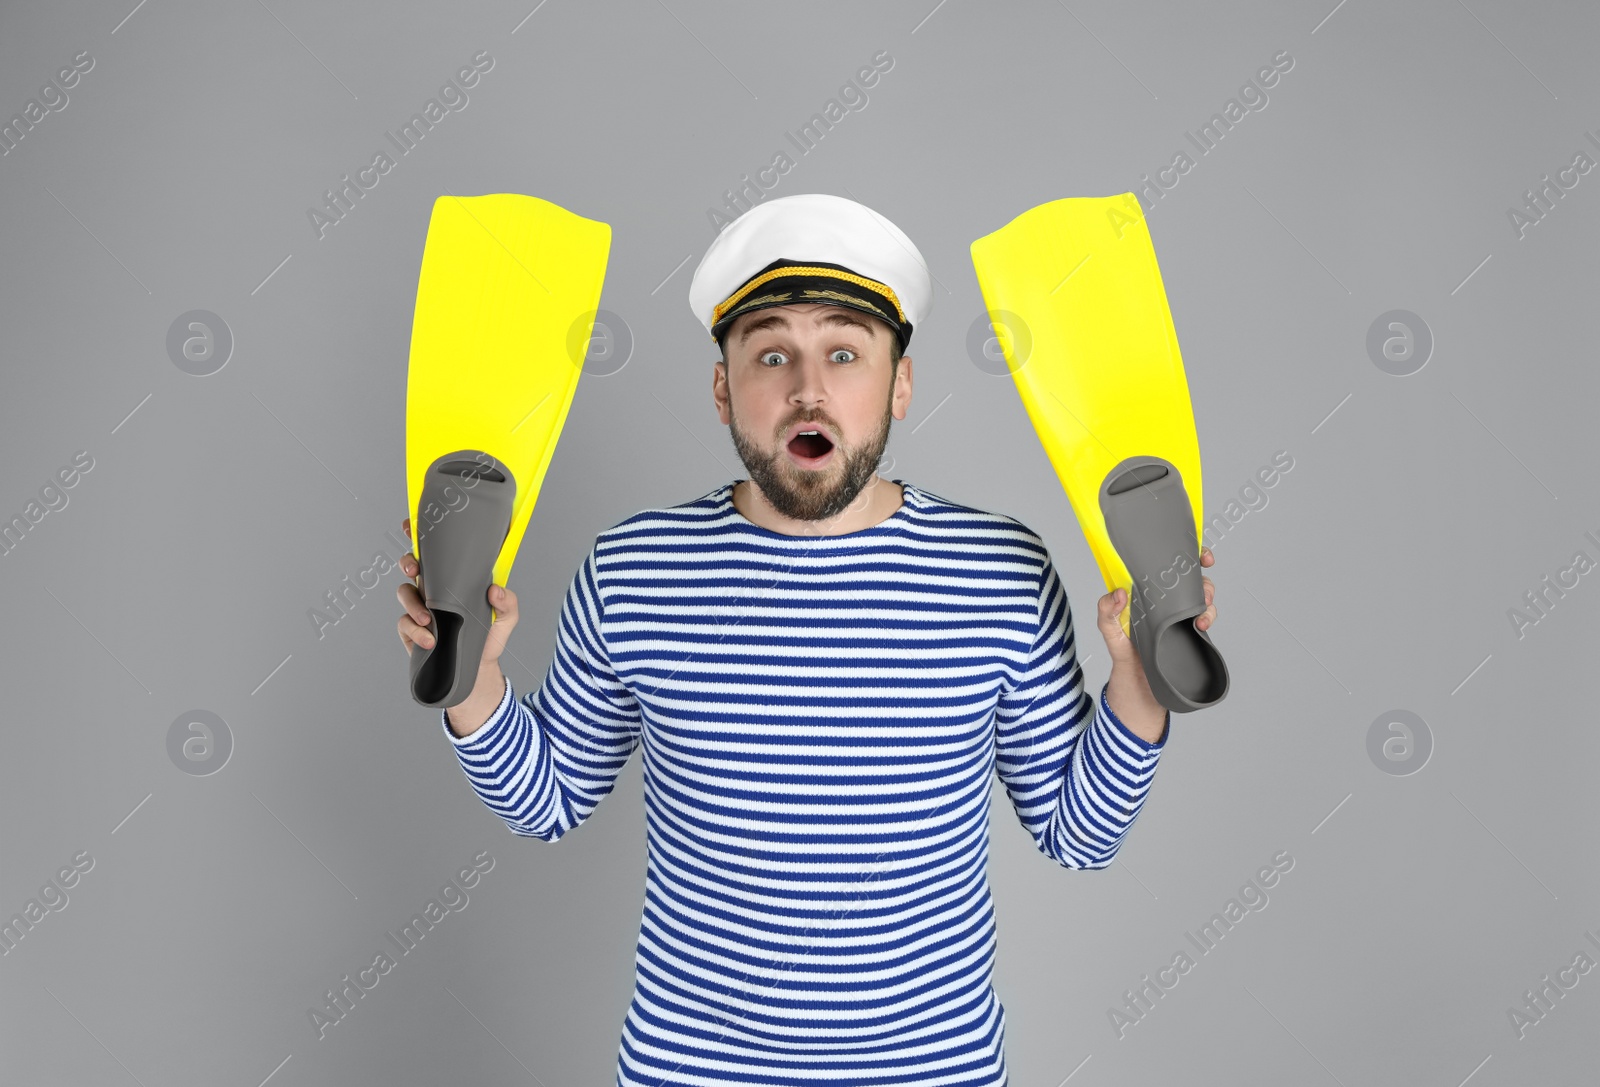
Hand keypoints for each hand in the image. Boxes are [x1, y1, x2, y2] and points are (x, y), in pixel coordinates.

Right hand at [395, 517, 519, 663]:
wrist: (476, 671)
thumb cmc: (489, 638)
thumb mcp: (506, 619)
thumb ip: (508, 603)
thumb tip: (496, 590)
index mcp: (454, 579)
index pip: (437, 553)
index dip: (421, 535)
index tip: (413, 525)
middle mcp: (434, 589)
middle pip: (411, 565)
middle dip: (408, 562)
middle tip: (415, 569)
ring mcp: (420, 608)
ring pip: (404, 592)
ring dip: (412, 603)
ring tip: (429, 619)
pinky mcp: (411, 629)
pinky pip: (404, 622)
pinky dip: (416, 630)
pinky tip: (430, 640)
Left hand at [1096, 546, 1217, 740]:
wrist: (1138, 681)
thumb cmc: (1122, 650)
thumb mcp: (1108, 629)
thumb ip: (1106, 611)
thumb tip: (1118, 593)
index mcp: (1147, 589)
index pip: (1166, 564)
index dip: (1184, 554)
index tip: (1197, 554)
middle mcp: (1166, 597)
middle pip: (1191, 577)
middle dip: (1202, 577)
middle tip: (1202, 588)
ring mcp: (1180, 613)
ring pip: (1203, 595)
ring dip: (1207, 599)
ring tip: (1199, 615)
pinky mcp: (1190, 629)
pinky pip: (1206, 616)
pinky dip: (1209, 617)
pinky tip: (1201, 626)